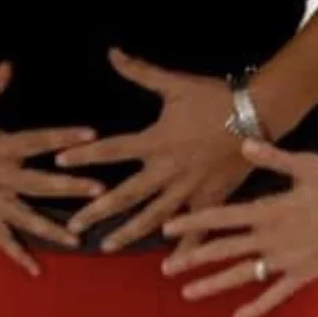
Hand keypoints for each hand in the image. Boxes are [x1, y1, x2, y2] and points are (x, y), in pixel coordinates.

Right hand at [0, 64, 102, 274]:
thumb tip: (9, 65)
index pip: (37, 141)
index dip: (64, 136)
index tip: (92, 134)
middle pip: (39, 184)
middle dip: (70, 187)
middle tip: (100, 191)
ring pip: (24, 217)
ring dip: (51, 229)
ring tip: (78, 240)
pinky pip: (0, 237)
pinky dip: (16, 254)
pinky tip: (36, 270)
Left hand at [55, 51, 251, 250]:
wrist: (258, 113)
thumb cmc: (215, 97)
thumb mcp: (175, 84)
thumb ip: (140, 71)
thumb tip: (112, 52)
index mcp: (156, 141)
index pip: (112, 149)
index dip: (84, 154)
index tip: (59, 162)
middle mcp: (168, 169)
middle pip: (126, 194)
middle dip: (98, 210)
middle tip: (74, 226)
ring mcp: (189, 187)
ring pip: (154, 216)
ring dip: (130, 232)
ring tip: (108, 245)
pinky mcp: (211, 197)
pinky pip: (196, 225)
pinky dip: (185, 244)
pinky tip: (172, 264)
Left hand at [161, 140, 317, 316]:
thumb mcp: (309, 165)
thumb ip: (274, 158)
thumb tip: (244, 144)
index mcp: (271, 210)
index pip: (222, 217)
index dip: (193, 223)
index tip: (167, 229)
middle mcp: (273, 238)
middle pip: (225, 250)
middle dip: (193, 258)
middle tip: (165, 268)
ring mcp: (287, 260)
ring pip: (243, 275)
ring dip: (214, 284)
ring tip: (188, 294)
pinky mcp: (304, 275)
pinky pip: (276, 294)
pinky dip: (257, 307)